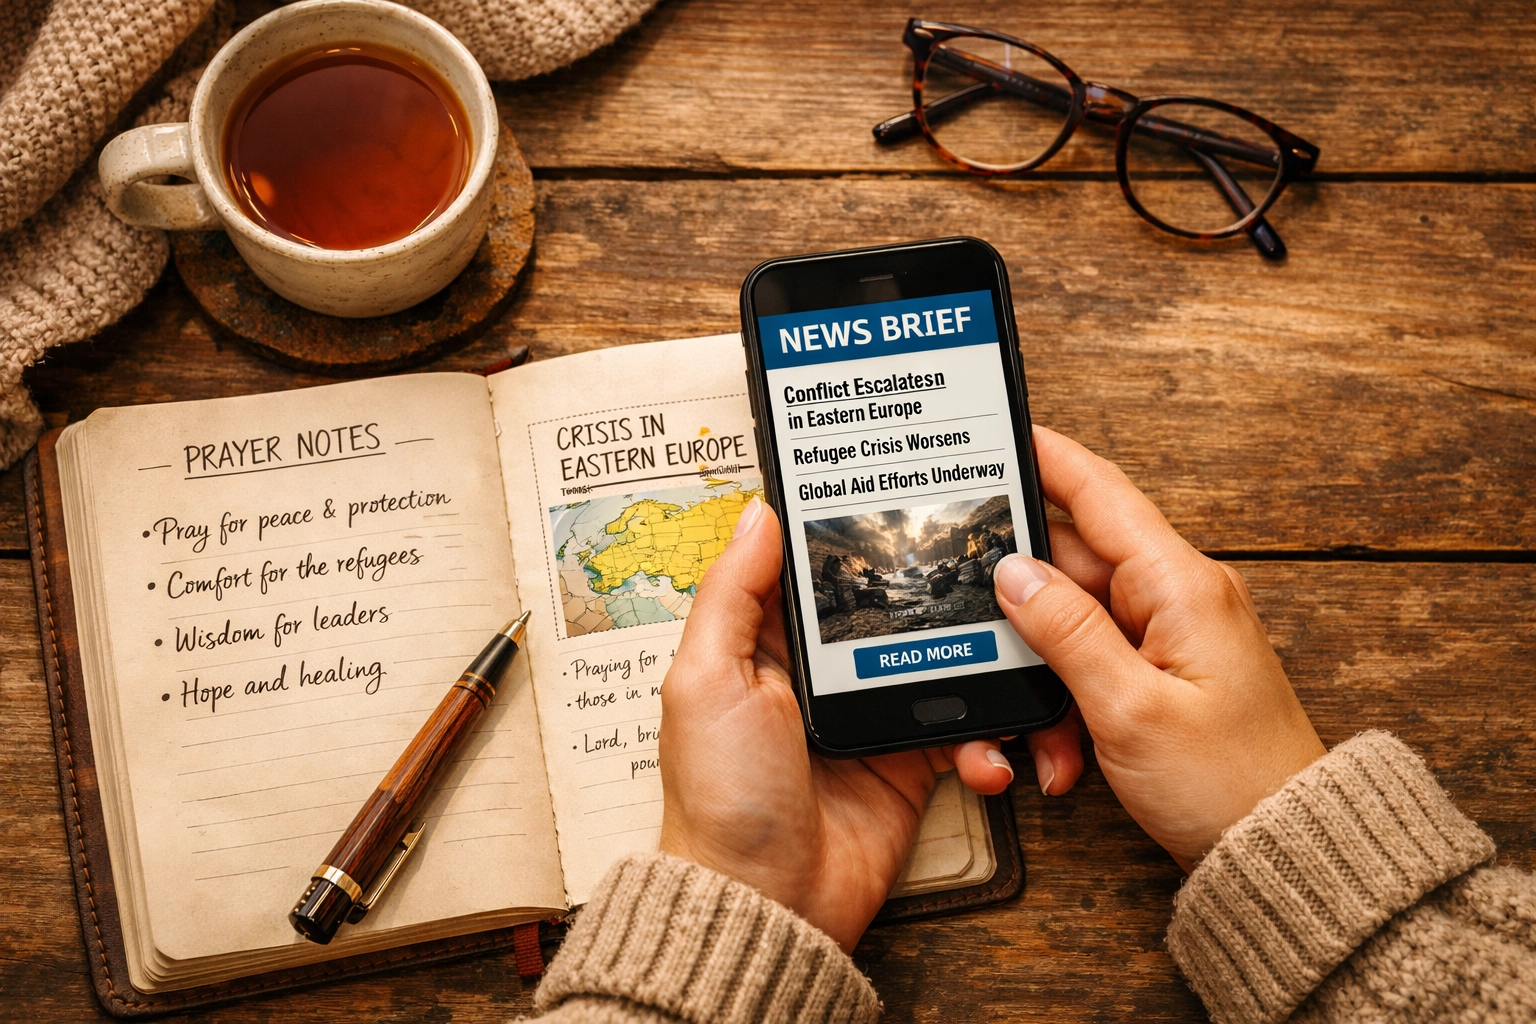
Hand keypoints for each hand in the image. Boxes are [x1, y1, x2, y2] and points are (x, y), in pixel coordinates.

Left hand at [658, 498, 1014, 951]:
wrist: (768, 902)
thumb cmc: (721, 796)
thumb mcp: (707, 679)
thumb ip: (733, 594)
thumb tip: (759, 512)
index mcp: (767, 643)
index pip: (817, 569)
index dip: (853, 536)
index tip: (903, 495)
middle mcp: (821, 672)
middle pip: (892, 608)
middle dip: (939, 594)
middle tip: (988, 573)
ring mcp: (871, 715)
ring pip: (942, 662)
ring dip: (980, 664)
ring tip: (1010, 660)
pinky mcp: (911, 763)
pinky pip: (965, 731)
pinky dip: (987, 740)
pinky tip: (986, 757)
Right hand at [993, 426, 1325, 869]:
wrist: (1285, 849)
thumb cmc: (1227, 784)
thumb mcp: (1128, 709)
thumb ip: (1065, 631)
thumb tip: (1012, 571)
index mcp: (1179, 585)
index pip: (1098, 492)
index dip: (1044, 457)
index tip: (995, 435)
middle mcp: (1177, 595)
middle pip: (1070, 564)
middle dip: (1021, 611)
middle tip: (981, 641)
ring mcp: (1171, 631)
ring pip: (1073, 621)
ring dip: (1044, 674)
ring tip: (1047, 735)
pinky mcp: (1164, 667)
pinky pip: (1093, 660)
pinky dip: (1067, 699)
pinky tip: (1065, 748)